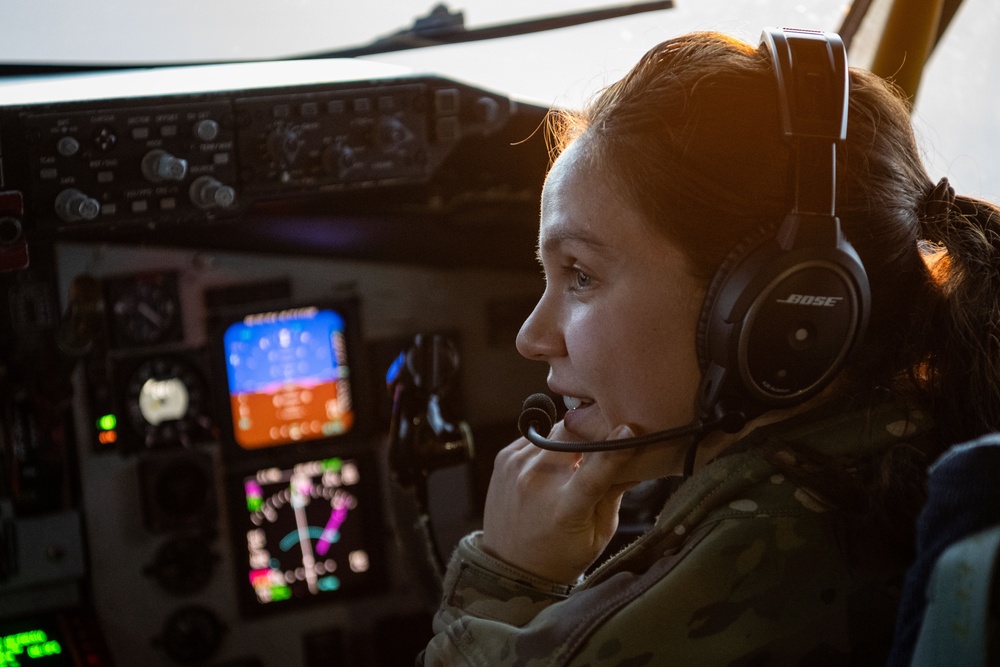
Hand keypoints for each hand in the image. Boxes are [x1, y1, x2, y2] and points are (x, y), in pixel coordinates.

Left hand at [480, 421, 640, 584]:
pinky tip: (553, 465)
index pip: (595, 471)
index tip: (630, 429)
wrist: (509, 568)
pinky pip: (537, 436)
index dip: (615, 448)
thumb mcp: (599, 534)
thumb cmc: (561, 555)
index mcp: (565, 508)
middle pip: (572, 433)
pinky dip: (551, 444)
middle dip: (592, 430)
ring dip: (572, 439)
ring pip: (555, 430)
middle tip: (605, 436)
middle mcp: (536, 482)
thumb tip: (639, 461)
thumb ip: (615, 494)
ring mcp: (516, 467)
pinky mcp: (503, 458)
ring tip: (576, 460)